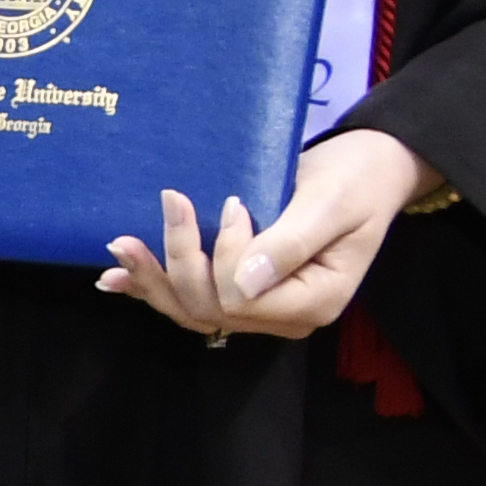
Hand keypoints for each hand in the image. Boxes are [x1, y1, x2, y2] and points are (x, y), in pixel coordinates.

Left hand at [99, 127, 433, 340]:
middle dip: (178, 262)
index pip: (243, 298)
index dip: (225, 256)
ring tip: (119, 246)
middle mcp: (285, 314)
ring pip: (194, 309)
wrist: (368, 171)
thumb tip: (241, 283)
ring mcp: (263, 306)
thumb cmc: (355, 182)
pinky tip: (116, 279)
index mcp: (314, 301)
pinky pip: (193, 298)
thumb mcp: (330, 205)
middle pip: (212, 308)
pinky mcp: (243, 288)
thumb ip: (289, 243)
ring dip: (154, 279)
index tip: (232, 203)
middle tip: (170, 201)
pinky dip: (154, 287)